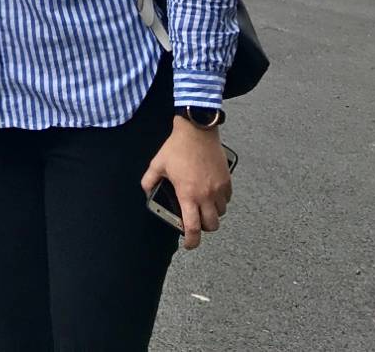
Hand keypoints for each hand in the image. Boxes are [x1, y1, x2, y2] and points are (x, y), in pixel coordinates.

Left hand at [142, 118, 232, 250]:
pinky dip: (220, 202)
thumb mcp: (157, 164)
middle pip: (211, 225)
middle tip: (195, 221)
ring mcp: (219, 189)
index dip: (191, 241)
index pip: (192, 227)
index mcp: (188, 194)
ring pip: (221, 213)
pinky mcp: (227, 181)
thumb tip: (147, 191)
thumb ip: (149, 181)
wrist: (197, 131)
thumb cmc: (177, 147)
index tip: (189, 244)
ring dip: (212, 214)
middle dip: (203, 228)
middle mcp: (206, 195)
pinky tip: (211, 194)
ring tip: (203, 206)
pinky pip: (227, 200)